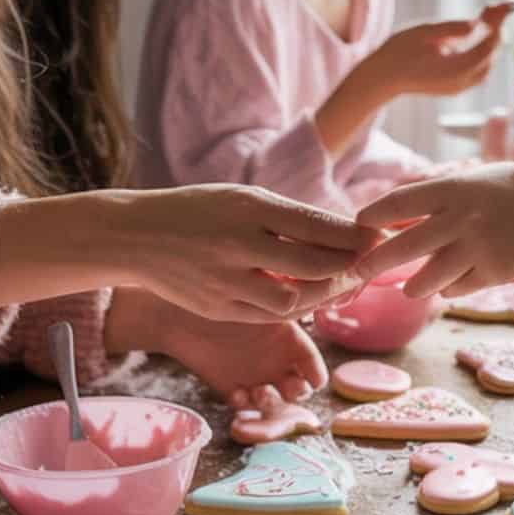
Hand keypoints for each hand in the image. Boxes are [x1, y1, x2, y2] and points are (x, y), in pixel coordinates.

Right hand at [114, 185, 374, 323]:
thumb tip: (346, 233)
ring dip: (324, 295)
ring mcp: (225, 280)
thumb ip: (289, 217)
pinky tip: (309, 298)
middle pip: (311, 265)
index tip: (377, 238)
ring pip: (294, 300)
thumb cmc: (200, 211)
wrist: (135, 237)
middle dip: (347, 268)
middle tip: (367, 265)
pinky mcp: (218, 308)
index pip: (315, 225)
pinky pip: (269, 316)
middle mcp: (237, 243)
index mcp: (247, 207)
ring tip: (341, 284)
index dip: (353, 236)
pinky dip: (295, 309)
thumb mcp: (243, 198)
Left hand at [132, 295, 327, 403]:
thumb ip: (283, 308)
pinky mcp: (231, 387)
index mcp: (285, 336)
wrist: (176, 314)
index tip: (315, 381)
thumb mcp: (254, 304)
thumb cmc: (217, 300)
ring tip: (259, 392)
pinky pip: (244, 405)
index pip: (309, 359)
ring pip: (273, 400)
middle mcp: (273, 359)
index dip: (316, 372)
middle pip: (298, 386)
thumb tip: (314, 306)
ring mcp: (253, 375)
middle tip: (288, 387)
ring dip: (270, 401)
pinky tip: (236, 393)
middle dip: (296, 391)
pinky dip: (244, 403)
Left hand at [355, 160, 513, 297]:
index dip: (373, 216)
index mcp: (453, 190)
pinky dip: (449, 289)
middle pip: (404, 247)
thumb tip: (389, 221)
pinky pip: (457, 289)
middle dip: (375, 263)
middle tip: (360, 271)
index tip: (359, 226)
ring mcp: (480, 248)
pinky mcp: (496, 272)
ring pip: (428, 279)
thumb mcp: (469, 181)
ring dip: (414, 286)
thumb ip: (434, 200)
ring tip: (410, 287)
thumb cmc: (507, 190)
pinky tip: (451, 283)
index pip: (399, 203)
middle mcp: (462, 218)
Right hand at [361, 0, 513, 103]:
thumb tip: (476, 23)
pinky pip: (477, 69)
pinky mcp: (454, 87)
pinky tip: (477, 34)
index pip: (488, 45)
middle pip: (490, 54)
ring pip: (486, 63)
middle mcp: (461, 82)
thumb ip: (453, 28)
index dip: (497, 24)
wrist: (382, 78)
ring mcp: (459, 87)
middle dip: (495, 30)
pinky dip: (481, 51)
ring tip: (487, 16)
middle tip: (494, 6)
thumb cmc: (398, 52)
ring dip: (489, 40)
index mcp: (456, 69)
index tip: (502, 5)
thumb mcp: (425, 33)